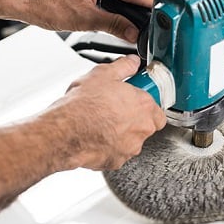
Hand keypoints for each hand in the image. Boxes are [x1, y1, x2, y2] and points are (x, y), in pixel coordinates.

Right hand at [48, 55, 165, 169]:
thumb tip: (132, 62)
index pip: (158, 111)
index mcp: (144, 107)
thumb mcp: (103, 74)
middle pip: (146, 127)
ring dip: (121, 134)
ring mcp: (130, 148)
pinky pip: (116, 154)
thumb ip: (123, 67)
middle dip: (134, 120)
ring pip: (131, 141)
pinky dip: (108, 147)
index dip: (146, 107)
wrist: (64, 131)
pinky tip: (95, 137)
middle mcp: (142, 129)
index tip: (134, 101)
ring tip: (101, 123)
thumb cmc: (83, 105)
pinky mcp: (116, 161)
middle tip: (116, 111)